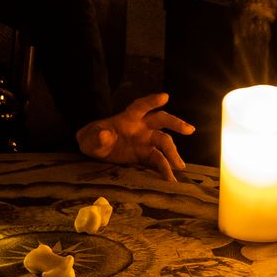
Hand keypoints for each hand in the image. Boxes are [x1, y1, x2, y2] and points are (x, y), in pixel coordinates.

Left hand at [76, 93, 193, 181]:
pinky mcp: (145, 155)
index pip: (141, 106)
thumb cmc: (92, 140)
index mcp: (127, 117)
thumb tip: (105, 134)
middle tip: (189, 130)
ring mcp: (145, 141)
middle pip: (161, 120)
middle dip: (176, 123)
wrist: (95, 151)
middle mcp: (141, 127)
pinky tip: (170, 179)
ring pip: (164, 142)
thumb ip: (95, 136)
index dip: (152, 101)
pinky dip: (165, 169)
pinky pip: (158, 160)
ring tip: (180, 166)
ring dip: (173, 153)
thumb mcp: (87, 138)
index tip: (165, 97)